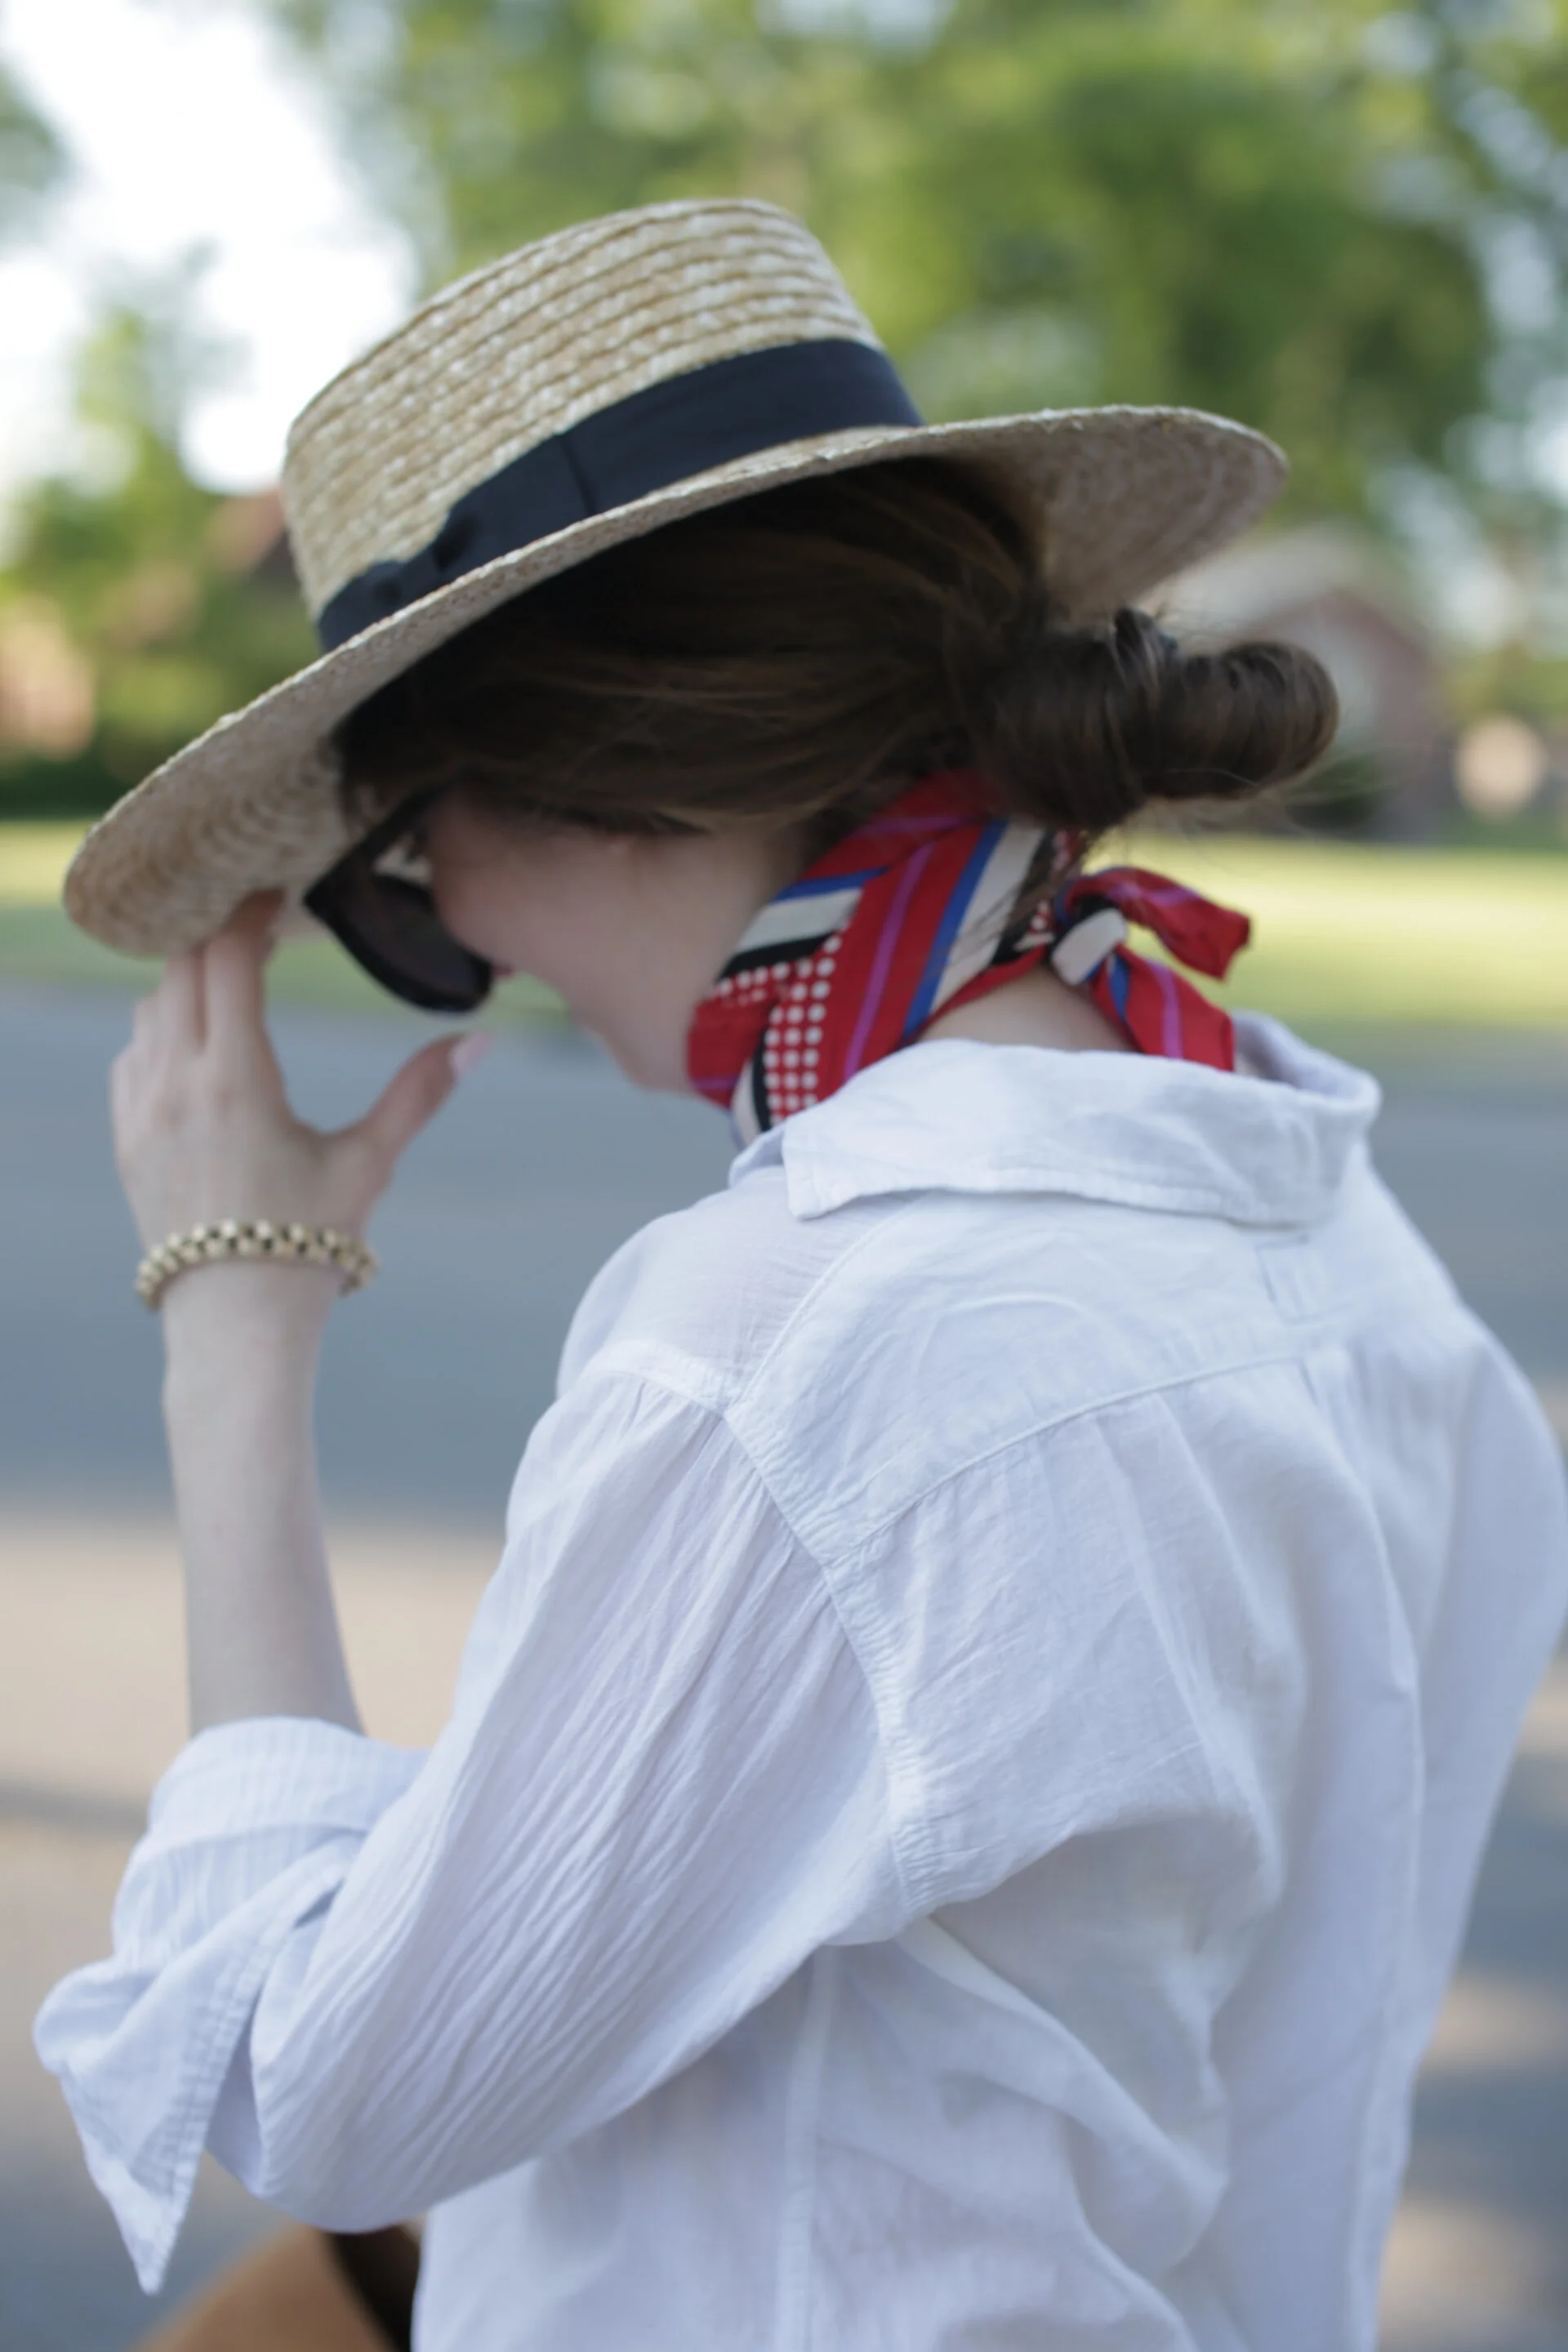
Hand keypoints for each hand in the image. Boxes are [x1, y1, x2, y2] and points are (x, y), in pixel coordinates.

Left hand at [112, 892, 476, 1262]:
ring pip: (148, 1007)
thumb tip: (480, 1039)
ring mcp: (140, 1111)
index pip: (229, 958)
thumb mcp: (369, 1165)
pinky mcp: (127, 1139)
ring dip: (188, 980)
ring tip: (234, 975)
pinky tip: (199, 1039)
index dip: (253, 914)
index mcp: (236, 1079)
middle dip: (220, 935)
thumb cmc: (307, 1249)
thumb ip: (419, 1093)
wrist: (233, 1326)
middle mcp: (175, 1084)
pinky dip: (161, 1028)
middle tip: (263, 924)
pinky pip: (130, 1054)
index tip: (280, 895)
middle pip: (181, 967)